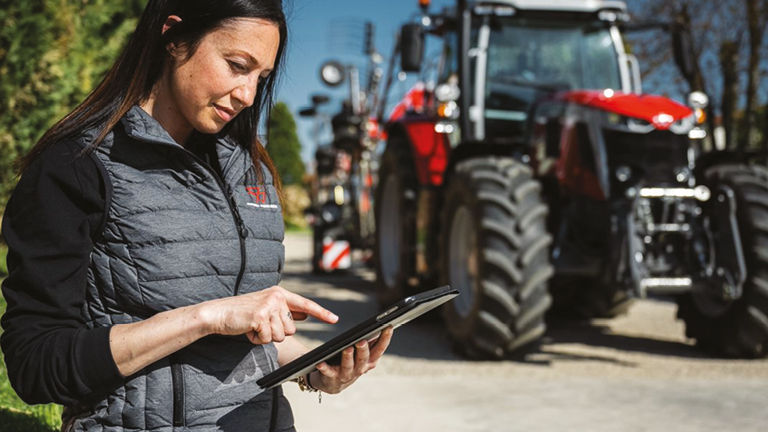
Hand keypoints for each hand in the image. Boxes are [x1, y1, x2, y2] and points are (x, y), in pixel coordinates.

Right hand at [198, 286, 337, 343]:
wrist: (219, 313)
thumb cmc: (243, 313)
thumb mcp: (267, 308)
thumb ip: (286, 311)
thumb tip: (306, 315)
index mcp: (280, 294)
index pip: (306, 305)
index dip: (321, 313)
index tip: (335, 319)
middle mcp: (277, 298)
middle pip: (291, 329)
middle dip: (275, 333)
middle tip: (259, 324)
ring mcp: (268, 306)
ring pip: (280, 336)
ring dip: (266, 337)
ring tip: (253, 326)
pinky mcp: (260, 317)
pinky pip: (266, 339)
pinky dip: (256, 339)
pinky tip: (248, 330)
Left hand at [311, 326, 393, 393]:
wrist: (333, 383)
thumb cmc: (349, 362)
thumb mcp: (362, 354)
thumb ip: (369, 343)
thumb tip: (378, 326)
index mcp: (369, 361)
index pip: (380, 349)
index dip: (385, 339)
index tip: (388, 327)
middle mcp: (360, 369)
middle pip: (364, 358)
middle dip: (364, 349)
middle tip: (362, 340)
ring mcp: (346, 374)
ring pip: (348, 366)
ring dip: (348, 357)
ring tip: (347, 348)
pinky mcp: (331, 378)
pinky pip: (328, 372)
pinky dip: (324, 368)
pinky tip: (320, 363)